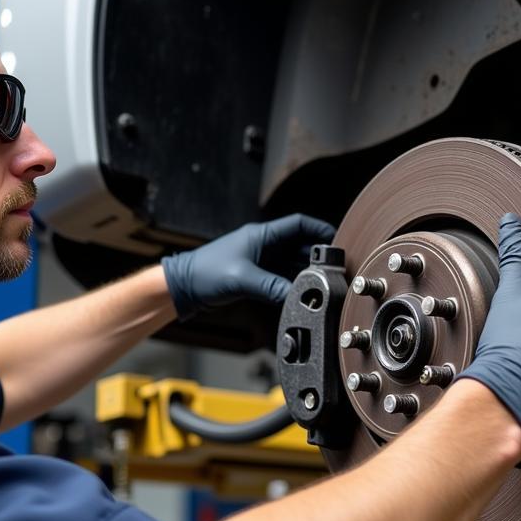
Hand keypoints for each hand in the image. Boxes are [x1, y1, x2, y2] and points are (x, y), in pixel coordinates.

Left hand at [162, 214, 335, 319]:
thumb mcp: (242, 279)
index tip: (336, 240)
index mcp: (261, 235)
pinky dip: (293, 284)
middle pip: (300, 245)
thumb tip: (296, 295)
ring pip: (292, 264)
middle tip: (335, 268)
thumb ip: (271, 287)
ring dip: (306, 272)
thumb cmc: (205, 273)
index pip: (299, 225)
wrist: (183, 287)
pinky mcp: (256, 276)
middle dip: (317, 256)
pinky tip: (301, 293)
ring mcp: (260, 261)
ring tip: (322, 283)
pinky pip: (281, 278)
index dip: (320, 230)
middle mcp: (264, 246)